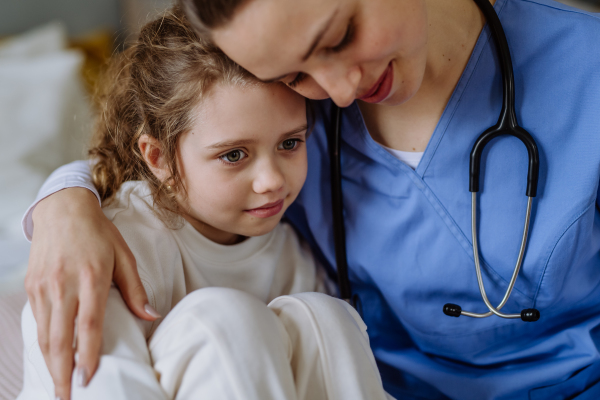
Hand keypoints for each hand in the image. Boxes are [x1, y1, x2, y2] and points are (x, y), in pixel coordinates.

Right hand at [25, 188, 158, 399]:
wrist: (62, 209)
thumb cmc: (99, 234)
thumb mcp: (124, 256)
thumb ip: (135, 289)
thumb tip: (152, 316)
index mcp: (91, 277)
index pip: (88, 324)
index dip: (88, 354)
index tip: (90, 377)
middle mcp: (64, 285)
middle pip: (60, 338)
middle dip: (63, 372)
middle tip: (68, 397)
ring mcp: (44, 287)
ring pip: (44, 335)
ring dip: (51, 364)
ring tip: (60, 386)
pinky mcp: (32, 287)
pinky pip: (37, 322)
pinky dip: (42, 344)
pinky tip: (50, 359)